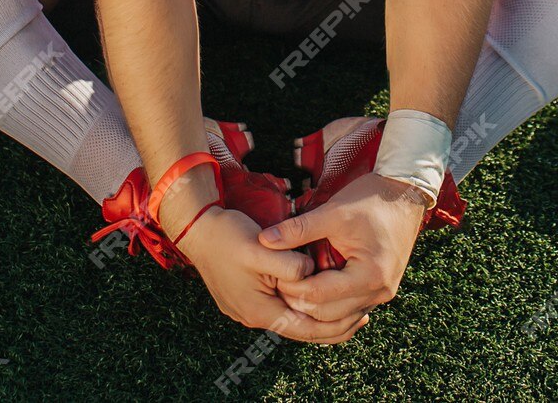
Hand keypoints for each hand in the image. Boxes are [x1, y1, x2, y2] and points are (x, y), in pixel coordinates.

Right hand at [175, 206, 366, 343]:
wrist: (196, 228)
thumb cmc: (227, 236)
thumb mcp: (262, 248)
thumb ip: (289, 264)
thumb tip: (310, 273)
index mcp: (259, 310)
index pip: (305, 329)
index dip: (335, 326)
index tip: (360, 316)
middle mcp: (253, 316)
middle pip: (299, 329)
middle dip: (330, 326)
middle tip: (360, 316)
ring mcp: (248, 308)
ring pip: (290, 319)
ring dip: (316, 315)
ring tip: (344, 309)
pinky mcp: (246, 297)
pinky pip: (280, 309)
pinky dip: (300, 306)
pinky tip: (314, 295)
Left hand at [257, 173, 427, 325]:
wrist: (405, 194)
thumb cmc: (371, 199)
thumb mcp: (333, 212)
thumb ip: (298, 229)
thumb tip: (265, 240)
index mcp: (370, 275)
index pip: (319, 296)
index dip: (292, 288)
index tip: (273, 275)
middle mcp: (379, 292)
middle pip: (327, 315)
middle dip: (299, 302)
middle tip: (277, 285)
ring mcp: (381, 294)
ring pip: (338, 318)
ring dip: (313, 309)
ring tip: (291, 289)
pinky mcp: (379, 290)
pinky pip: (349, 311)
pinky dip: (329, 307)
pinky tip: (311, 293)